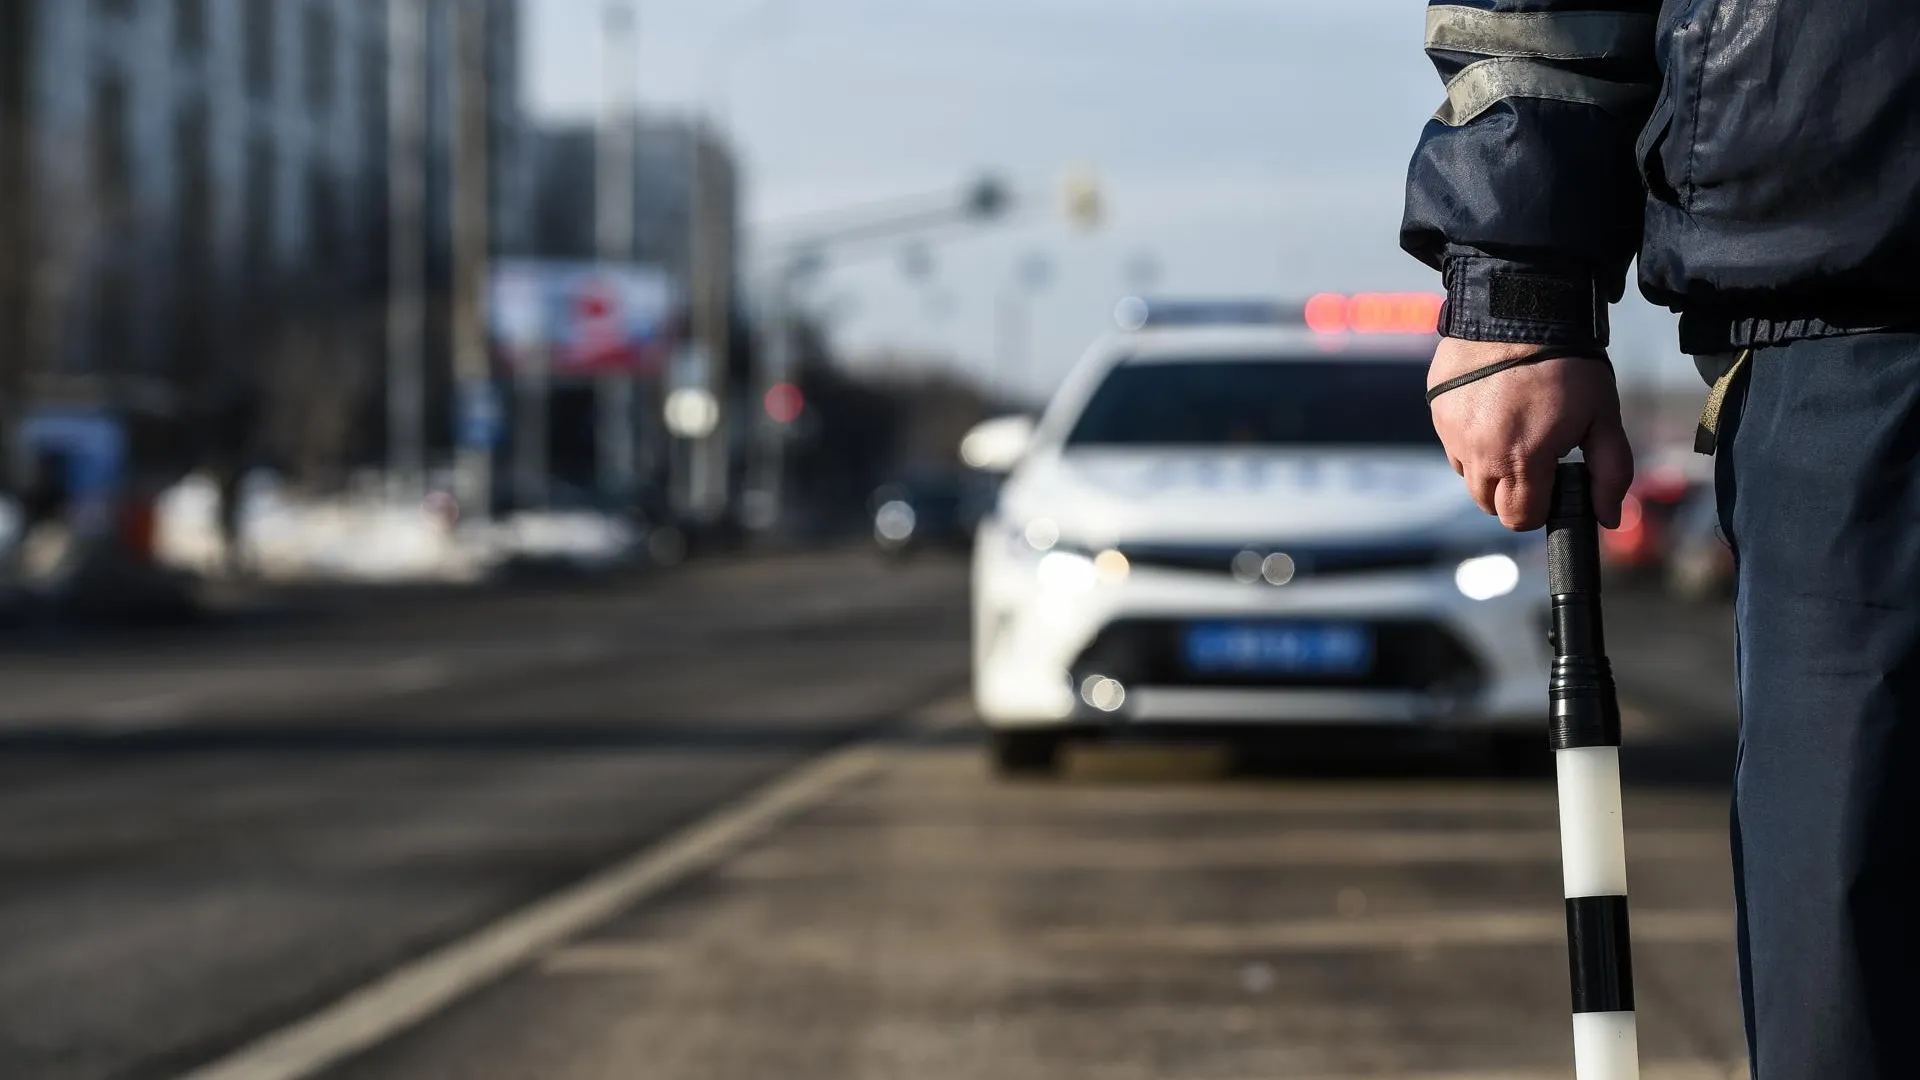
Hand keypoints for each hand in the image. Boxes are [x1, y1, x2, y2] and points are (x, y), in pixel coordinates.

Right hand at [1427, 338, 1632, 530]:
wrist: (1520, 307)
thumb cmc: (1567, 362)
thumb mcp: (1603, 416)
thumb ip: (1610, 472)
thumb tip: (1607, 518)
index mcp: (1522, 459)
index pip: (1519, 518)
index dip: (1540, 508)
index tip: (1552, 484)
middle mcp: (1479, 452)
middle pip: (1489, 504)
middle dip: (1513, 492)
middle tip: (1534, 457)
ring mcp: (1452, 432)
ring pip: (1468, 475)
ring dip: (1489, 466)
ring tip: (1513, 428)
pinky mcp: (1438, 411)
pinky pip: (1453, 443)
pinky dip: (1471, 439)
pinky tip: (1493, 409)